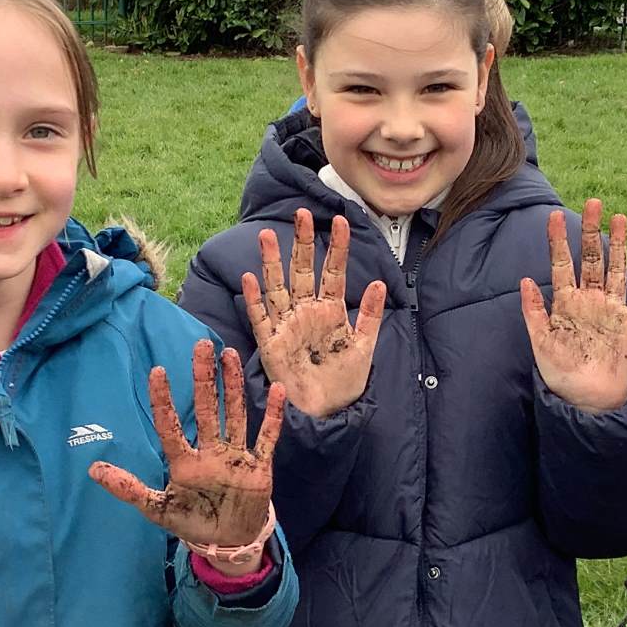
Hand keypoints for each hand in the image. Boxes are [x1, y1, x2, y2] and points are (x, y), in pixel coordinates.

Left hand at [89, 340, 284, 572]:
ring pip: (235, 415)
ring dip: (233, 387)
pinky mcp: (258, 468)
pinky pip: (267, 438)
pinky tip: (278, 391)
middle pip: (207, 409)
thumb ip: (128, 489)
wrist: (227, 542)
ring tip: (228, 355)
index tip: (157, 372)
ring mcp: (235, 458)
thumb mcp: (157, 509)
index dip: (164, 401)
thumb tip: (92, 468)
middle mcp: (210, 453)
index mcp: (185, 462)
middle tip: (201, 346)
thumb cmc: (192, 522)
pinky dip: (273, 417)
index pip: (171, 427)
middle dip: (203, 379)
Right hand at [242, 210, 387, 417]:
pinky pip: (260, 319)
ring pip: (276, 287)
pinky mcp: (270, 345)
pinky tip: (249, 279)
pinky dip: (254, 300)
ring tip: (268, 236)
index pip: (333, 271)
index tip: (341, 220)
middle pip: (302, 271)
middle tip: (301, 213)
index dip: (336, 247)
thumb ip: (369, 315)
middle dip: (302, 243)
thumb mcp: (364, 346)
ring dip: (271, 262)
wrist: (328, 413)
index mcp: (330, 310)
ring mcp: (286, 326)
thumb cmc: (344, 381)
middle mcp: (305, 312)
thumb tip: (377, 283)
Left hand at [519, 198, 626, 412]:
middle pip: (593, 258)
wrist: (587, 398)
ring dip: (619, 245)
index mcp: (567, 302)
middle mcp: (591, 300)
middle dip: (592, 231)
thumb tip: (524, 280)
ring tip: (619, 218)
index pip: (562, 264)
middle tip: (593, 203)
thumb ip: (533, 312)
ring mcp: (613, 309)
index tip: (554, 216)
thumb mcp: (540, 342)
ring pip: (618, 269)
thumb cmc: (560, 372)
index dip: (558, 241)